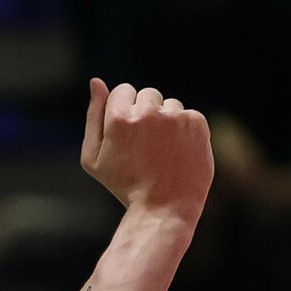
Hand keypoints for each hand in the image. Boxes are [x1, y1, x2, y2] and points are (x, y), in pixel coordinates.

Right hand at [81, 79, 212, 218]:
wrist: (164, 208)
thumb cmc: (125, 186)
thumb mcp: (94, 157)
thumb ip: (93, 116)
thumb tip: (96, 82)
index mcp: (119, 118)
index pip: (123, 90)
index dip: (124, 110)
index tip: (130, 131)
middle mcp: (148, 113)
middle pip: (147, 94)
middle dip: (146, 112)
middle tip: (146, 145)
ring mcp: (175, 117)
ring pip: (169, 104)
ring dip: (167, 121)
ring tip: (163, 151)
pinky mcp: (197, 123)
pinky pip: (189, 114)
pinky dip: (186, 129)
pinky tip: (179, 152)